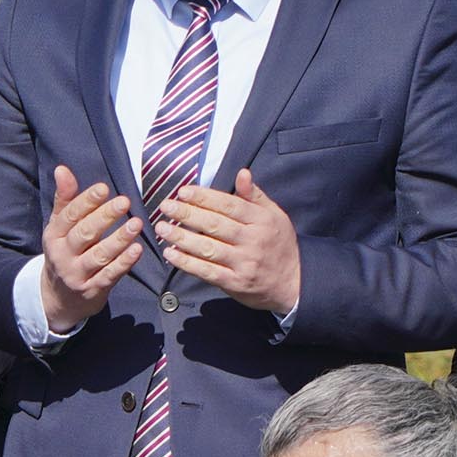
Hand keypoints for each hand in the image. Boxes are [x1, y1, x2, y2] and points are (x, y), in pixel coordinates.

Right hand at [38, 165, 143, 333]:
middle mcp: (63, 255)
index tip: (104, 188)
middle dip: (104, 217)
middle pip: (85, 234)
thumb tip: (62, 169)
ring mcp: (77, 275)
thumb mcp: (59, 227)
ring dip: (119, 239)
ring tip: (136, 223)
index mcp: (53, 235)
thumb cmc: (64, 252)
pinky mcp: (92, 290)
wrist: (59, 298)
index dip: (87, 201)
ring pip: (99, 255)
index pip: (70, 215)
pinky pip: (110, 275)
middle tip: (124, 201)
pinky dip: (124, 263)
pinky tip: (137, 250)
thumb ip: (64, 199)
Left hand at [158, 169, 302, 318]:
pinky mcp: (235, 283)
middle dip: (187, 214)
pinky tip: (171, 253)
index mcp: (261, 220)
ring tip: (162, 228)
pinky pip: (207, 271)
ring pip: (208, 248)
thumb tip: (242, 173)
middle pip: (215, 225)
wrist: (294, 282)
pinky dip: (187, 262)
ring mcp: (244, 263)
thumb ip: (255, 195)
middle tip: (166, 206)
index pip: (229, 205)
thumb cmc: (279, 244)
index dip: (204, 197)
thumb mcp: (274, 215)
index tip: (183, 191)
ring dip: (181, 237)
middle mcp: (253, 240)